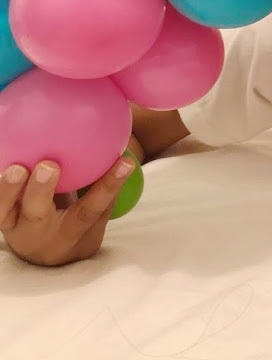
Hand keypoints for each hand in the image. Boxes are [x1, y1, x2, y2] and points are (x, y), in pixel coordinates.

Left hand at [0, 157, 134, 265]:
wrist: (44, 256)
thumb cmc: (76, 227)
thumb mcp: (95, 219)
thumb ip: (103, 190)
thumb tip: (122, 150)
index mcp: (71, 235)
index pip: (90, 211)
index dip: (108, 187)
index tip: (125, 162)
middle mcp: (40, 235)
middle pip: (39, 215)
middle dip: (41, 191)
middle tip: (48, 165)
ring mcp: (14, 227)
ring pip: (4, 213)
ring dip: (8, 190)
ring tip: (17, 169)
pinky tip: (5, 161)